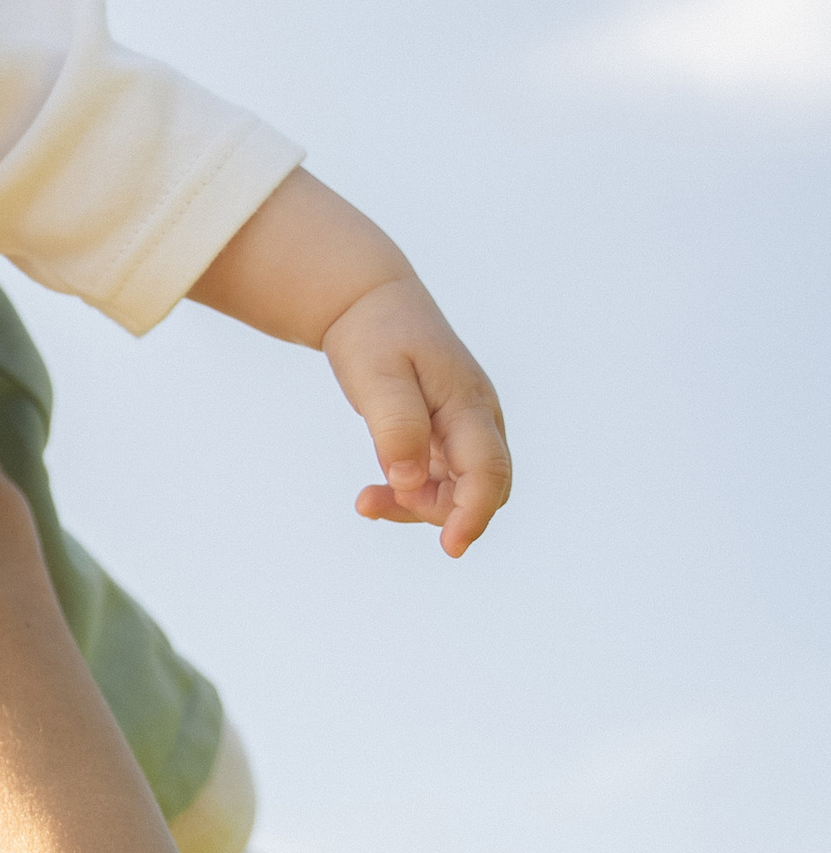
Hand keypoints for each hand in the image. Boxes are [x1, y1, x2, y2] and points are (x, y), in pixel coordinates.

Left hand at [324, 280, 511, 557]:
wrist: (372, 305)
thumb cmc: (375, 335)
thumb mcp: (377, 375)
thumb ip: (396, 426)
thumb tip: (409, 481)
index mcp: (469, 403)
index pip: (488, 469)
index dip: (475, 512)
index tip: (451, 547)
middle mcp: (478, 419)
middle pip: (482, 488)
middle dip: (438, 512)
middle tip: (374, 502)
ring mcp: (466, 429)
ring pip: (460, 489)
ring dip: (417, 506)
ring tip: (365, 501)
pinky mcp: (448, 436)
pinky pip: (441, 480)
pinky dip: (410, 494)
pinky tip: (373, 496)